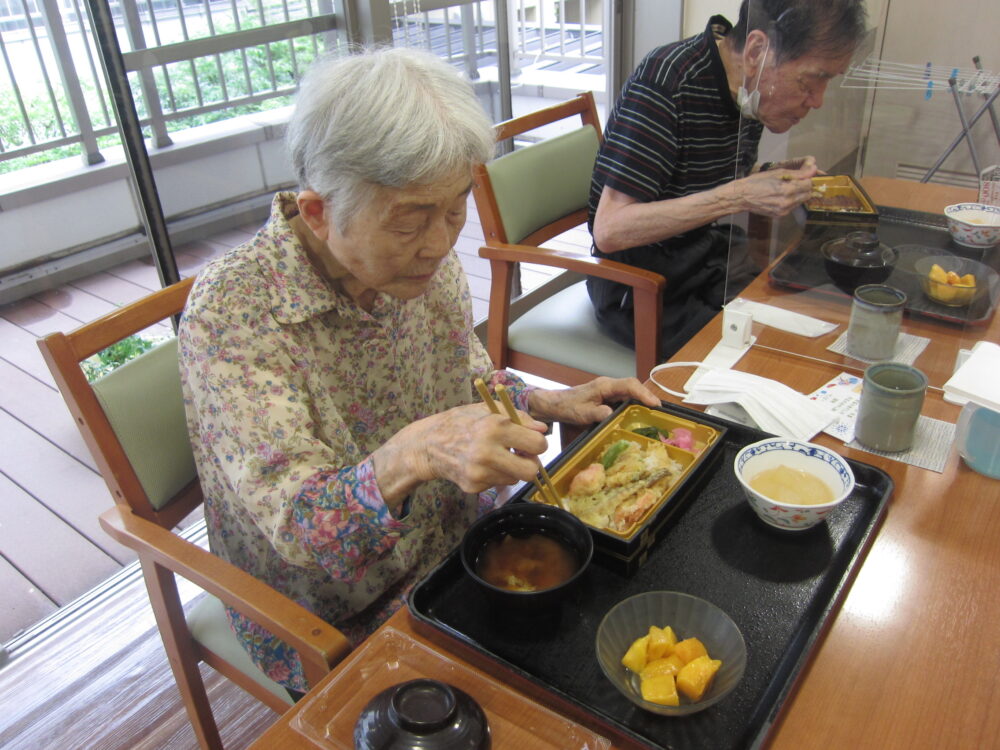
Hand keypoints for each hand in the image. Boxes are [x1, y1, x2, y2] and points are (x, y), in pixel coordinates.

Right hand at [374, 403, 549, 498]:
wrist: (428, 444)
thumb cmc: (460, 422)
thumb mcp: (487, 409)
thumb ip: (518, 417)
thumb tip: (542, 429)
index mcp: (494, 427)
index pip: (537, 444)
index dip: (538, 444)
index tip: (531, 443)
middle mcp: (487, 452)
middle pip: (531, 471)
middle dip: (531, 465)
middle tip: (522, 457)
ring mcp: (479, 472)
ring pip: (515, 479)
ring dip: (511, 469)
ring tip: (495, 457)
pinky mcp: (473, 486)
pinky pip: (497, 484)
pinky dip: (494, 475)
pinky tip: (481, 464)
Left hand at [527, 376, 660, 425]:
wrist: (555, 404)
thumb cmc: (567, 407)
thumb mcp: (581, 413)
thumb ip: (597, 414)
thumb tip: (612, 415)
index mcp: (604, 386)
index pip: (629, 385)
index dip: (644, 394)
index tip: (655, 404)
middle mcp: (608, 385)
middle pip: (633, 387)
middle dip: (647, 397)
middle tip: (659, 412)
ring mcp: (608, 391)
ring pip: (629, 392)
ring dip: (641, 401)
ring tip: (652, 414)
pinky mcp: (606, 397)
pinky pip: (623, 399)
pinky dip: (633, 405)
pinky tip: (637, 416)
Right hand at [738, 157, 818, 216]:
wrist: (741, 197)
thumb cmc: (757, 182)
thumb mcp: (777, 173)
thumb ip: (797, 173)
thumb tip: (813, 169)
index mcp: (787, 190)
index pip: (809, 184)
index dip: (810, 177)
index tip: (806, 173)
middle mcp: (787, 203)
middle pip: (808, 194)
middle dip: (805, 186)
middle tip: (798, 179)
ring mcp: (784, 211)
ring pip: (801, 200)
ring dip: (799, 193)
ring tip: (788, 187)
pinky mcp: (780, 215)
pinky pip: (793, 206)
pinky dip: (792, 200)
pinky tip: (782, 195)